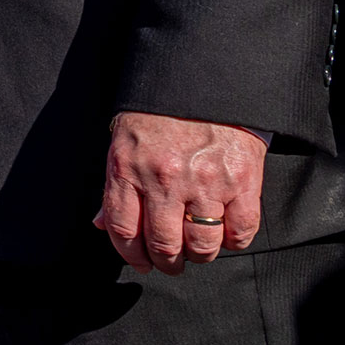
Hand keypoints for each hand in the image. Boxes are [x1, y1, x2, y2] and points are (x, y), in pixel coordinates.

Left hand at [96, 113, 264, 273]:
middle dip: (166, 262)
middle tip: (171, 262)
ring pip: (202, 245)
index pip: (123, 229)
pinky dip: (234, 242)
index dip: (131, 254)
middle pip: (163, 244)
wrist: (202, 81)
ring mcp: (205, 182)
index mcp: (129, 168)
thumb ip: (115, 185)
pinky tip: (226, 234)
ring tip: (197, 250)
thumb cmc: (157, 113)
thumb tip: (102, 225)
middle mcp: (165, 179)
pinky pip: (241, 232)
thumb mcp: (123, 141)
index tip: (140, 262)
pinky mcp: (242, 181)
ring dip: (199, 255)